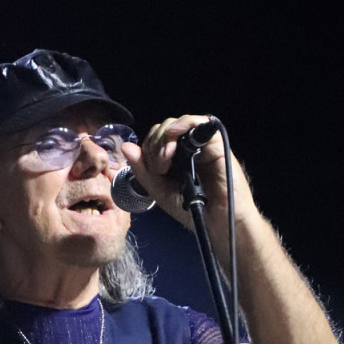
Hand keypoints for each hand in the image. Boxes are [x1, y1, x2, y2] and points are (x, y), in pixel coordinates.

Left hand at [121, 115, 257, 235]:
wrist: (217, 222)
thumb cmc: (192, 209)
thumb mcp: (160, 191)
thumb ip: (143, 170)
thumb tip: (126, 147)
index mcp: (173, 159)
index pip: (154, 140)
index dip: (148, 149)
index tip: (155, 170)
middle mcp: (187, 149)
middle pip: (163, 129)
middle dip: (155, 145)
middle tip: (161, 168)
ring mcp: (201, 145)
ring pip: (177, 124)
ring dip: (165, 137)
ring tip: (166, 159)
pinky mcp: (215, 143)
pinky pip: (197, 122)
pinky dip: (183, 124)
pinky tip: (174, 136)